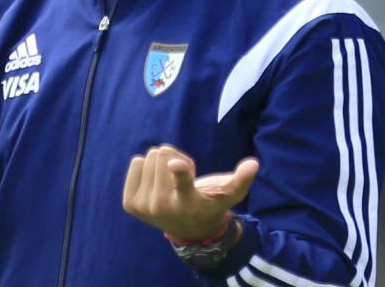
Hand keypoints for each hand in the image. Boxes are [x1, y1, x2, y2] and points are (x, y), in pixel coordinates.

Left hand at [122, 144, 258, 241]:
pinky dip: (147, 168)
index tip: (176, 164)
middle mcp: (164, 206)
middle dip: (174, 158)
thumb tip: (254, 163)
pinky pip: (136, 163)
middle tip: (183, 177)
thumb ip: (242, 180)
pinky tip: (157, 183)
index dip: (179, 170)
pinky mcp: (130, 203)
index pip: (183, 182)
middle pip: (163, 155)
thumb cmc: (210, 203)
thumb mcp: (230, 195)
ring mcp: (145, 206)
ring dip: (162, 163)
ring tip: (171, 181)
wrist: (189, 230)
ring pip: (149, 157)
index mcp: (188, 201)